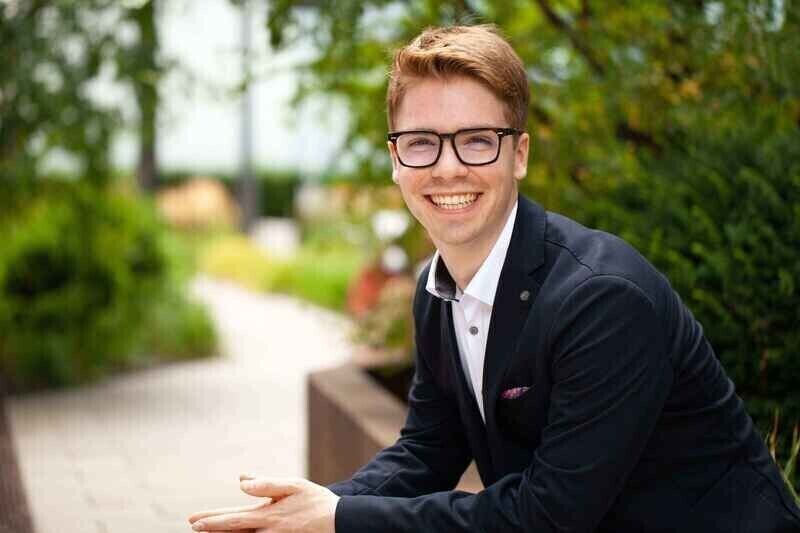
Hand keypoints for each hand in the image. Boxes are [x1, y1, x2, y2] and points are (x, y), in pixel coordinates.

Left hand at [188, 475, 338, 532]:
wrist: (339, 521)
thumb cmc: (315, 501)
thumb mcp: (292, 485)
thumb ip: (266, 484)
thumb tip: (241, 482)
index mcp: (268, 515)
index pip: (233, 519)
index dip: (212, 520)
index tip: (194, 520)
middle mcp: (267, 531)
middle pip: (233, 532)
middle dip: (212, 528)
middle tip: (193, 525)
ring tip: (207, 531)